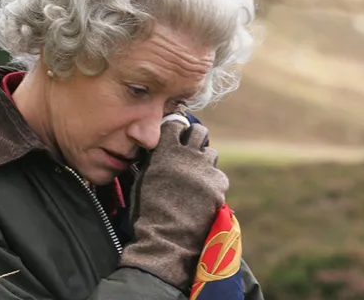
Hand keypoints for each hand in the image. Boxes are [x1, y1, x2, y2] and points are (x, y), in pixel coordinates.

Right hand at [119, 121, 227, 292]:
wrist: (166, 238)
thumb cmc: (147, 212)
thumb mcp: (144, 179)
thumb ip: (155, 160)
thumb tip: (161, 150)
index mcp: (165, 151)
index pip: (175, 124)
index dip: (176, 130)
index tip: (176, 136)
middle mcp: (188, 155)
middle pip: (200, 131)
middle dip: (196, 138)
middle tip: (192, 150)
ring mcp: (205, 169)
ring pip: (211, 153)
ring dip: (204, 161)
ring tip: (196, 177)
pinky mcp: (218, 184)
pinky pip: (219, 176)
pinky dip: (213, 183)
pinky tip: (205, 195)